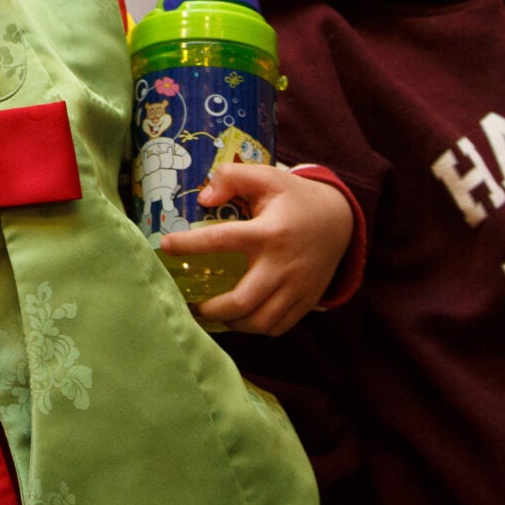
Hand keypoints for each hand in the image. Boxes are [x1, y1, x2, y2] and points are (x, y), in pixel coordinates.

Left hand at [156, 164, 352, 335]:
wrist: (341, 221)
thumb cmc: (294, 198)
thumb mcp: (267, 176)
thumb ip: (232, 177)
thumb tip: (204, 198)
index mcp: (268, 232)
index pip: (221, 240)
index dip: (189, 244)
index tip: (164, 246)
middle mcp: (282, 265)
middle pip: (242, 302)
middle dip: (211, 309)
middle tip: (192, 304)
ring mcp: (296, 287)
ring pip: (260, 322)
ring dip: (232, 322)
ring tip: (214, 312)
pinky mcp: (306, 301)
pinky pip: (277, 327)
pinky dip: (255, 327)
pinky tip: (241, 317)